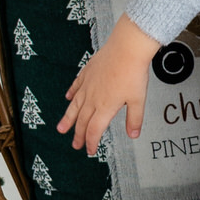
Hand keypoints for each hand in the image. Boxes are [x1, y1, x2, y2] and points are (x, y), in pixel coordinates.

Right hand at [58, 15, 159, 155]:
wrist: (126, 48)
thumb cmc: (133, 72)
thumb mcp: (138, 100)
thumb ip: (134, 119)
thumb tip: (133, 134)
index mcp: (105, 107)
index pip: (94, 130)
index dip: (91, 142)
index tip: (90, 151)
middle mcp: (93, 98)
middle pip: (83, 121)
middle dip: (78, 135)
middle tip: (75, 144)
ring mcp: (88, 85)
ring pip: (75, 106)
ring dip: (68, 119)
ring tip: (61, 128)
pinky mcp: (87, 73)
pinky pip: (76, 86)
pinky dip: (71, 93)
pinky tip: (68, 98)